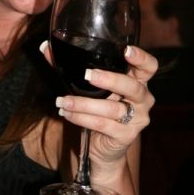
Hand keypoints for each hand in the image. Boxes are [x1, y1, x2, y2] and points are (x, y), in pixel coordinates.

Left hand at [40, 42, 156, 172]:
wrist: (103, 148)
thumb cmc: (98, 107)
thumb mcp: (89, 87)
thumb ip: (70, 66)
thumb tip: (45, 47)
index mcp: (137, 81)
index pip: (149, 66)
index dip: (141, 58)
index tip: (126, 51)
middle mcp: (143, 99)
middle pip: (133, 87)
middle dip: (110, 79)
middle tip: (88, 75)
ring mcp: (138, 119)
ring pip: (112, 109)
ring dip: (84, 104)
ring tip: (64, 101)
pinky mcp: (126, 136)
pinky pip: (103, 125)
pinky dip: (82, 118)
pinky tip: (67, 113)